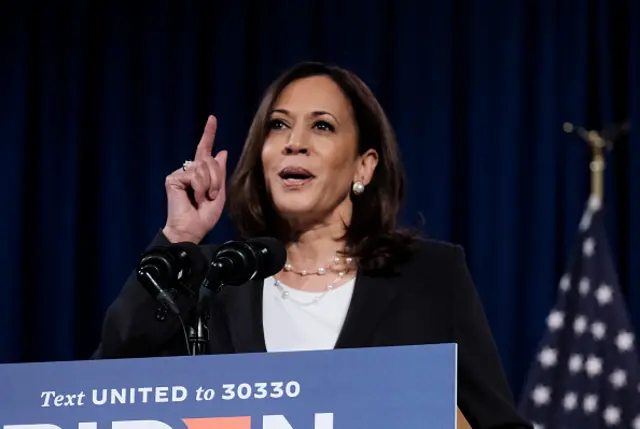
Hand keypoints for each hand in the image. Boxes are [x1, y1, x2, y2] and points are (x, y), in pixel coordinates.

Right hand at [162, 115, 227, 243]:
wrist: (191, 230)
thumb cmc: (204, 217)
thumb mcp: (219, 193)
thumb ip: (220, 173)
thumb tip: (222, 151)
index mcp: (200, 174)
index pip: (205, 150)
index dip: (209, 134)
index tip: (212, 119)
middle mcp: (189, 170)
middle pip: (210, 160)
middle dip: (217, 179)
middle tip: (211, 196)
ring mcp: (180, 173)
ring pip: (204, 167)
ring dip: (209, 185)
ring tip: (203, 198)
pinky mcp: (173, 178)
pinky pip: (195, 175)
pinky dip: (200, 187)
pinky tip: (195, 197)